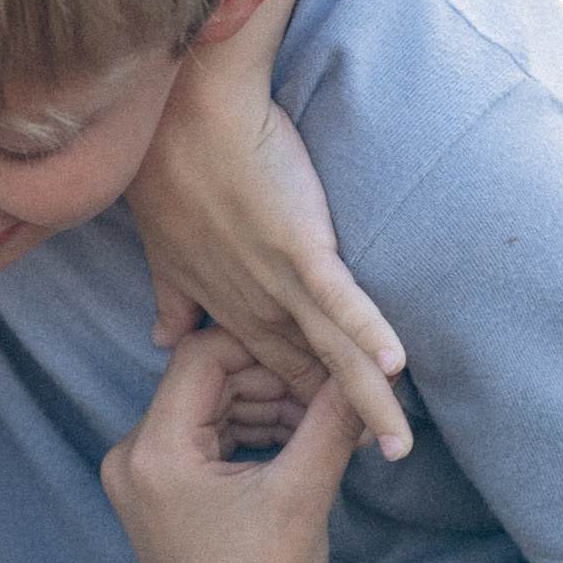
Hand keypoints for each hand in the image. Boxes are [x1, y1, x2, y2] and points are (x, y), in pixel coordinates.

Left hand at [100, 325, 368, 562]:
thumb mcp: (302, 492)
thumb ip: (332, 420)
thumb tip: (368, 366)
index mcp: (153, 453)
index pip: (202, 358)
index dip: (261, 348)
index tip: (312, 354)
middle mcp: (132, 458)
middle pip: (205, 382)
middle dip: (271, 381)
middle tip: (328, 388)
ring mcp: (141, 477)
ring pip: (208, 407)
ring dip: (265, 406)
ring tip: (322, 418)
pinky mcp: (159, 493)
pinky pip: (204, 437)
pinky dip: (249, 431)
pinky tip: (297, 438)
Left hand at [128, 51, 410, 457]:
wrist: (183, 105)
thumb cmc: (171, 165)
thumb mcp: (164, 248)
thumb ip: (173, 298)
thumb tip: (167, 336)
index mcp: (223, 306)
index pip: (269, 370)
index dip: (299, 404)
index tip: (328, 438)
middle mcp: (248, 304)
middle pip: (303, 374)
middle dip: (341, 420)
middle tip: (385, 457)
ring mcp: (271, 279)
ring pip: (326, 351)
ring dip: (364, 398)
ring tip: (398, 443)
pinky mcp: (296, 246)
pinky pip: (336, 298)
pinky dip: (366, 329)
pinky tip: (395, 366)